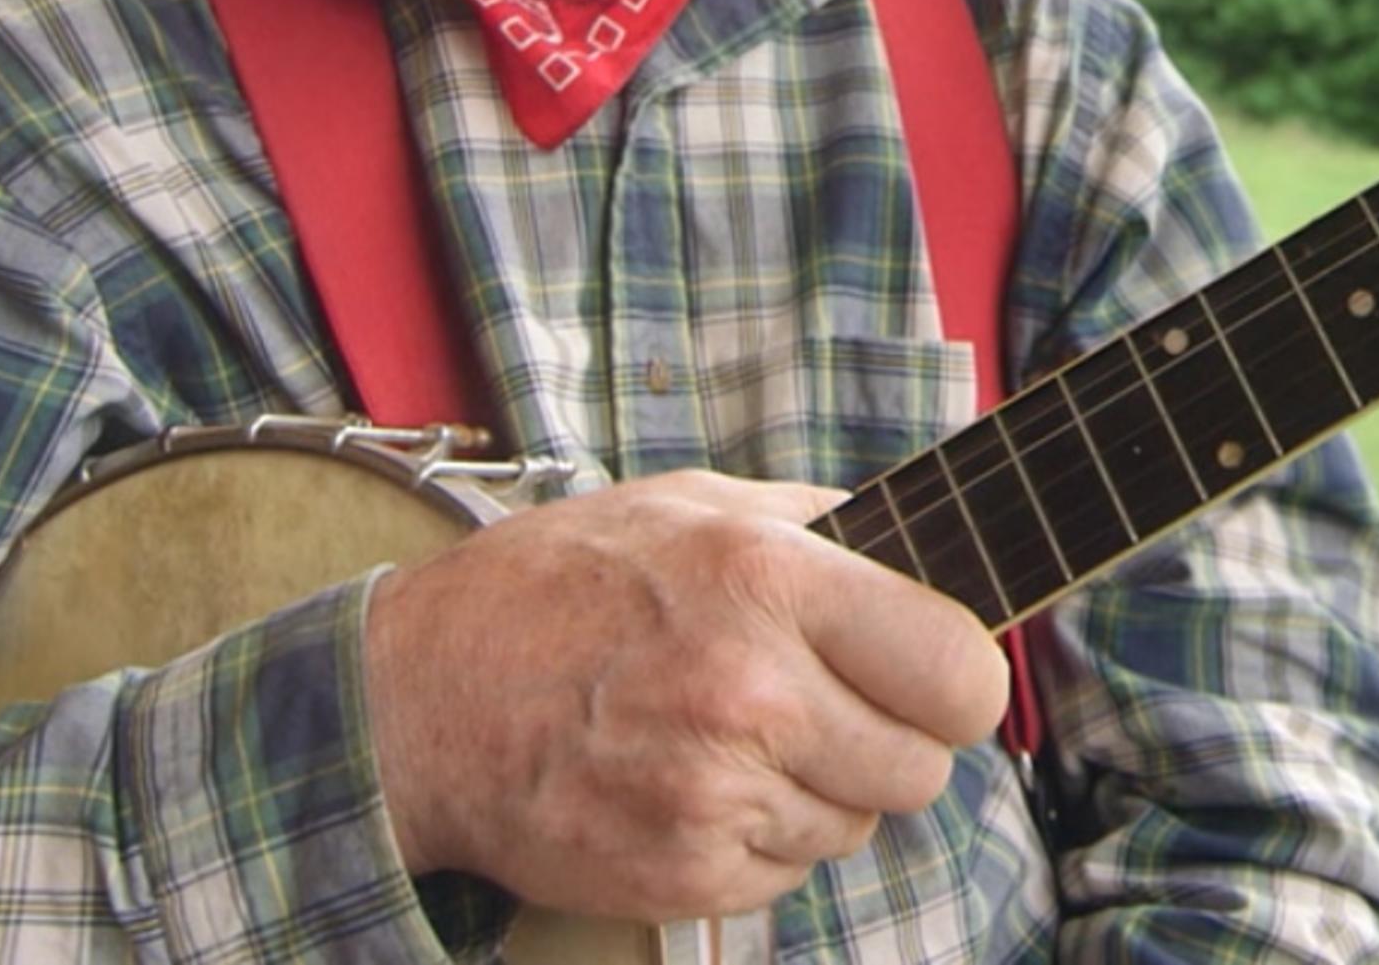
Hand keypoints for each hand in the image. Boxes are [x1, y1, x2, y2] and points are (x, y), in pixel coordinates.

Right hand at [360, 469, 1009, 921]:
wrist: (418, 700)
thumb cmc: (555, 588)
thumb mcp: (688, 503)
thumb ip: (816, 525)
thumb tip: (928, 553)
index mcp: (769, 579)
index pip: (960, 670)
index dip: (960, 683)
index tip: (935, 678)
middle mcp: (750, 690)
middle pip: (922, 768)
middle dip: (887, 742)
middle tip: (820, 710)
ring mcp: (716, 793)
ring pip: (854, 825)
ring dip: (814, 791)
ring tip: (726, 737)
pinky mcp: (685, 875)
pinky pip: (788, 873)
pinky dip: (755, 840)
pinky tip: (688, 784)